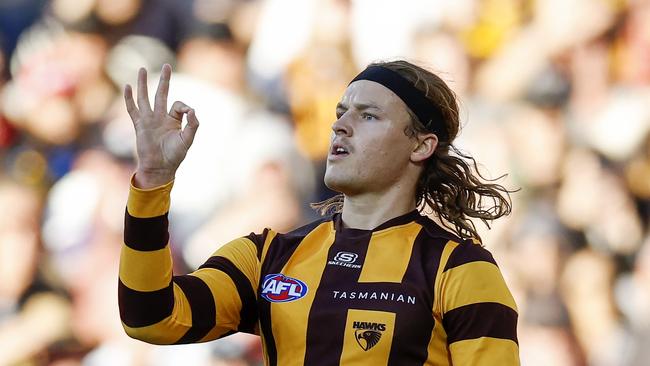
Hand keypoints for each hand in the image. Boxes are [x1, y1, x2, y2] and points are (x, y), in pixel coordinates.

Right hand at [124, 64, 198, 187]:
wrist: (160, 168)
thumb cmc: (175, 155)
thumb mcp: (188, 139)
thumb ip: (193, 124)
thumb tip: (193, 110)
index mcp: (173, 120)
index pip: (178, 105)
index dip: (184, 107)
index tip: (189, 114)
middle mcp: (160, 117)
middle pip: (162, 94)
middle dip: (164, 80)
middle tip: (167, 65)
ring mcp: (149, 120)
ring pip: (145, 98)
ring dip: (144, 84)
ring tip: (141, 69)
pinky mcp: (139, 125)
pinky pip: (133, 109)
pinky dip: (129, 98)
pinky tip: (127, 86)